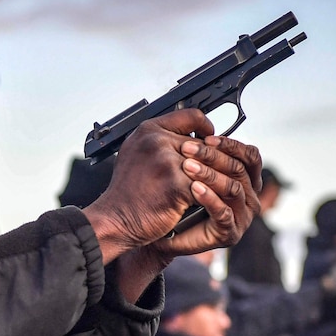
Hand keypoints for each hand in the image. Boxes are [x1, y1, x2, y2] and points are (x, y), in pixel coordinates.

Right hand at [83, 109, 260, 264]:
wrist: (115, 219)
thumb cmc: (126, 192)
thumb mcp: (136, 154)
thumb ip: (160, 142)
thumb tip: (190, 138)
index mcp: (147, 130)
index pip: (190, 116)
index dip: (205, 127)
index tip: (210, 137)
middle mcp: (156, 141)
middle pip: (202, 145)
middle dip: (212, 160)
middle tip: (221, 171)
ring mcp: (166, 161)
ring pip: (206, 167)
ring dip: (215, 180)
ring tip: (218, 188)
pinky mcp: (176, 184)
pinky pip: (204, 187)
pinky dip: (208, 196)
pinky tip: (208, 201)